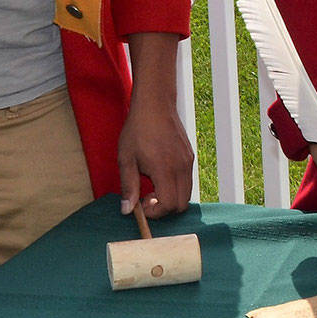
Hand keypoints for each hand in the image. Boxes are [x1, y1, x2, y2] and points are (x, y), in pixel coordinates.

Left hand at [118, 97, 194, 219]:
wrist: (155, 105)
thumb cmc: (138, 130)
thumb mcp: (126, 159)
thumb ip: (128, 187)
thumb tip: (127, 210)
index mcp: (164, 169)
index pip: (169, 204)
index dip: (155, 212)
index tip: (142, 206)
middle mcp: (181, 167)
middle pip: (182, 204)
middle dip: (165, 208)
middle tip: (147, 198)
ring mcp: (188, 161)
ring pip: (186, 193)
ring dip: (171, 197)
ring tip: (153, 186)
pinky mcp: (190, 156)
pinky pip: (187, 180)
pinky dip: (176, 186)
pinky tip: (160, 174)